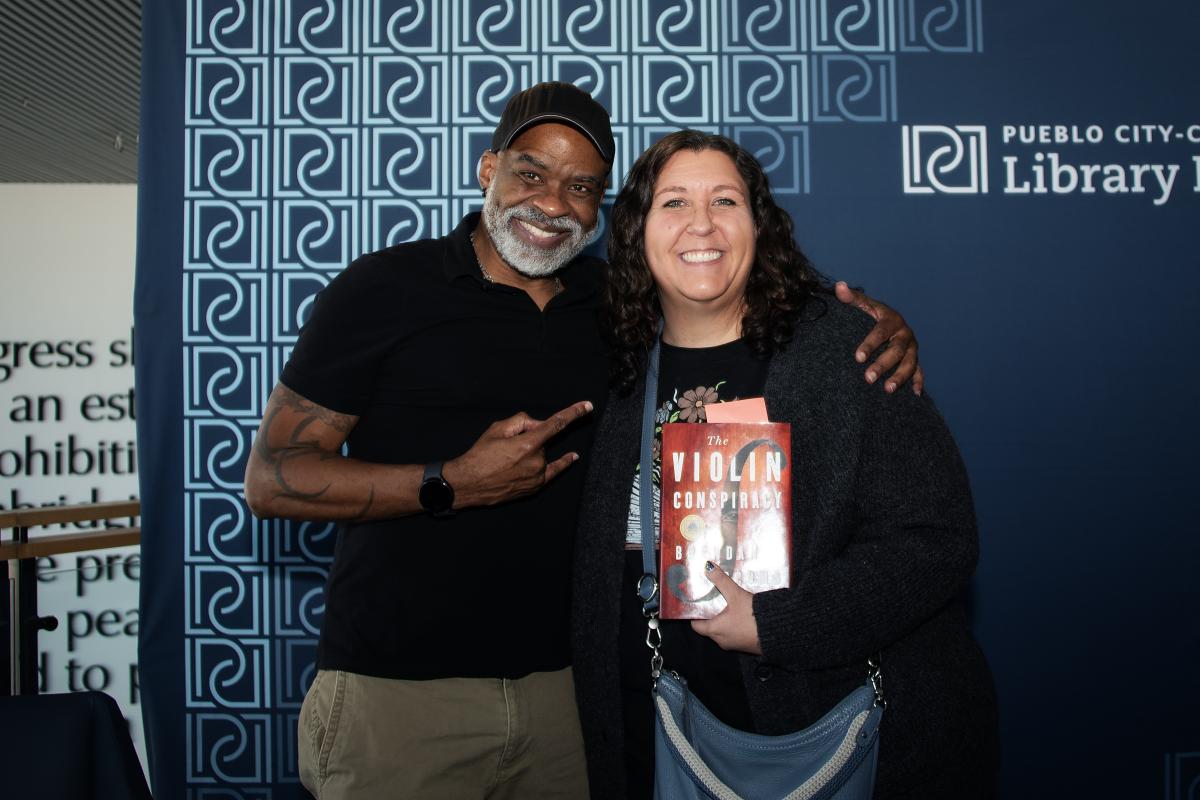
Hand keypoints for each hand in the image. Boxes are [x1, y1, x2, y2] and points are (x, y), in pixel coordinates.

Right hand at [443, 401, 592, 507]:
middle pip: (542, 440)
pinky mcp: (535, 487)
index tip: (587, 406)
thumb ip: (522, 421)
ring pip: (541, 455)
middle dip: (530, 437)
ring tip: (506, 460)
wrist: (468, 483)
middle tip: (506, 446)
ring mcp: (537, 476)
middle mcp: (536, 461)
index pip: (556, 424)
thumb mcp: (497, 428)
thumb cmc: (480, 455)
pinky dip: (562, 463)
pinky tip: (573, 457)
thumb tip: (537, 425)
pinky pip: (552, 471)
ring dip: (530, 452)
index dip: (573, 413)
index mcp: (528, 444)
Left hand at [689, 562, 762, 654]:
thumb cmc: (752, 616)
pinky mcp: (746, 645)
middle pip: (709, 627)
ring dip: (724, 619)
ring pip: (723, 631)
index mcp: (714, 631)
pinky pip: (735, 634)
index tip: (696, 603)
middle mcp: (722, 641)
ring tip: (727, 603)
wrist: (779, 632)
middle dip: (710, 614)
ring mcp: (734, 645)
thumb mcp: (736, 595)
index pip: (696, 626)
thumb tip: (708, 567)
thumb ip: (721, 581)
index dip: (695, 614)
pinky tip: (741, 612)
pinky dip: (734, 624)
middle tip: (712, 598)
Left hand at [835, 281, 924, 395]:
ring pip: (910, 363)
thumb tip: (839, 286)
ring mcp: (912, 348)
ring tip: (887, 390)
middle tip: (868, 378)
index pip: (880, 332)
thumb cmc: (873, 315)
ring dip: (900, 377)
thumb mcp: (864, 306)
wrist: (892, 322)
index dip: (870, 344)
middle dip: (883, 365)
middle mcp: (905, 334)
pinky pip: (919, 371)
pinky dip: (918, 382)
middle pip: (897, 351)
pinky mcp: (915, 359)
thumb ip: (852, 298)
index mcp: (892, 320)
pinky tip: (915, 394)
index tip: (857, 358)